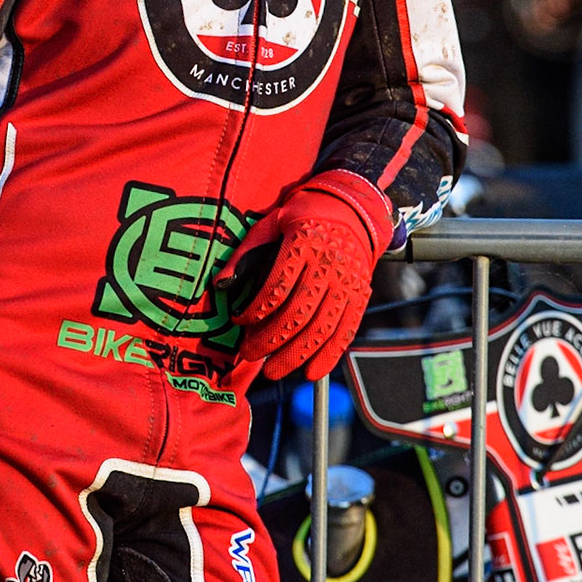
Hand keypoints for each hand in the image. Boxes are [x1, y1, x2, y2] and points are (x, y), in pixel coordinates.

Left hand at [216, 173, 389, 381]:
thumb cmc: (301, 216)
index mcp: (304, 243)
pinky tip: (311, 373)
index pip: (277, 287)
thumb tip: (220, 286)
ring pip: (322, 328)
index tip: (239, 321)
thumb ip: (245, 255)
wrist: (351, 208)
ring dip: (296, 355)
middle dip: (271, 339)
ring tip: (274, 371)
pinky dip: (329, 355)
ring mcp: (348, 283)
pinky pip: (346, 331)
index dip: (256, 310)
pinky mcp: (360, 296)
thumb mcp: (270, 224)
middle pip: (299, 313)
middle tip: (250, 354)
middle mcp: (329, 265)